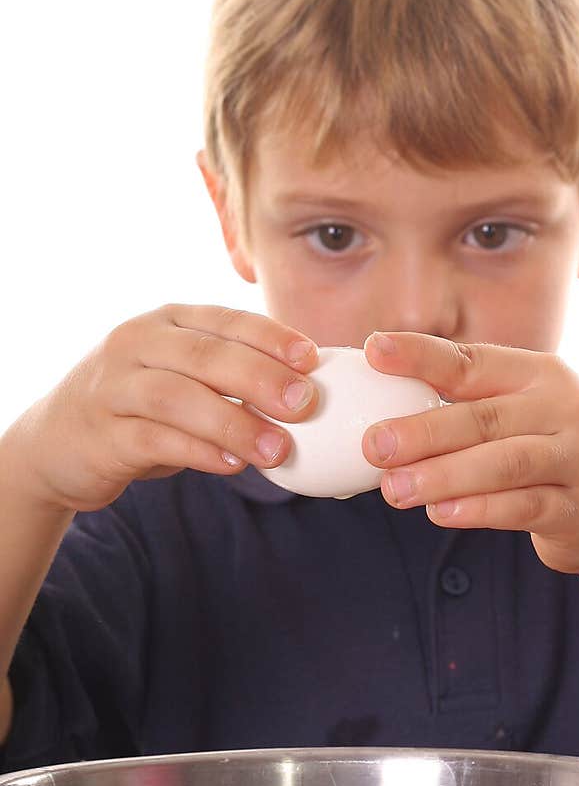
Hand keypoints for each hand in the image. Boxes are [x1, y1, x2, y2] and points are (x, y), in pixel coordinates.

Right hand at [12, 305, 318, 511]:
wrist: (59, 444)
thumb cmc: (142, 407)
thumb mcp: (184, 376)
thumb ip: (232, 377)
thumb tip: (310, 391)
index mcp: (167, 321)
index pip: (226, 320)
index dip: (271, 337)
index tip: (312, 359)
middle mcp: (137, 344)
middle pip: (206, 355)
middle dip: (261, 377)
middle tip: (306, 403)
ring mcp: (114, 387)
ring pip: (179, 397)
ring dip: (234, 423)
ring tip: (279, 448)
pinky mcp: (102, 435)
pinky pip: (155, 440)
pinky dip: (199, 452)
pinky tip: (233, 465)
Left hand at [362, 332, 578, 575]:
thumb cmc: (545, 452)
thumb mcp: (518, 414)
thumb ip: (464, 406)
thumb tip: (379, 410)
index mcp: (541, 374)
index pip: (474, 360)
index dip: (422, 355)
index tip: (375, 350)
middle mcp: (566, 408)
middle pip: (485, 417)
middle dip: (423, 431)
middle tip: (374, 445)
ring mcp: (578, 459)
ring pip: (504, 463)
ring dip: (443, 476)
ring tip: (395, 490)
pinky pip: (523, 507)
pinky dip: (478, 510)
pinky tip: (440, 513)